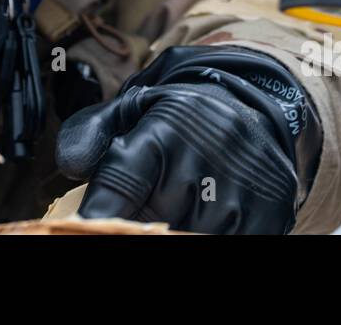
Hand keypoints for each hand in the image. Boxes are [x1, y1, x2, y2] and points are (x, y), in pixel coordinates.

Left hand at [55, 46, 311, 233]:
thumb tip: (70, 166)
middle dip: (139, 224)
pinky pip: (233, 241)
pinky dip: (210, 235)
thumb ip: (95, 132)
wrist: (253, 98)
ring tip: (173, 212)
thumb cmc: (180, 113)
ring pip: (192, 237)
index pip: (121, 183)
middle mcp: (204, 158)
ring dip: (176, 231)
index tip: (85, 228)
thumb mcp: (133, 106)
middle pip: (155, 223)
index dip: (100, 214)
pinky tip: (201, 220)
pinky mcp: (270, 211)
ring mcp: (241, 188)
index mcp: (164, 130)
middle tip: (136, 214)